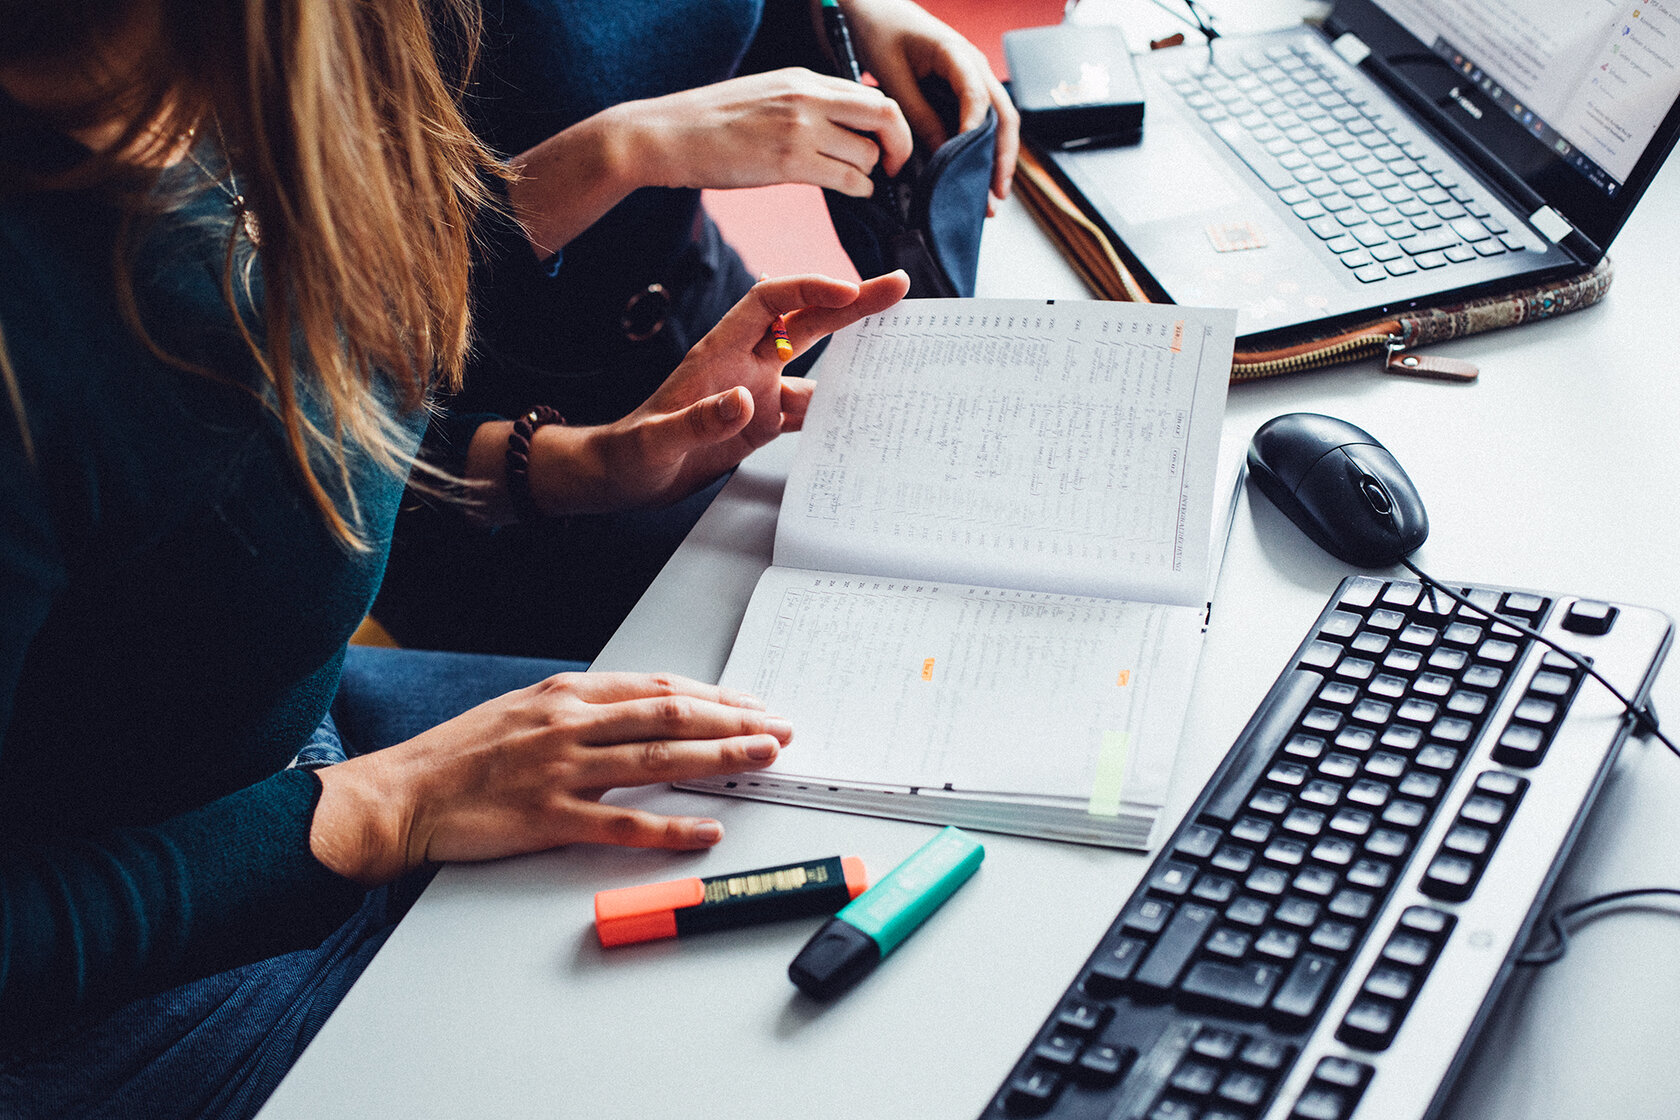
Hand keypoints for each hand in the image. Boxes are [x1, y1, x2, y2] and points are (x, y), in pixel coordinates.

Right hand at [311, 672, 792, 883]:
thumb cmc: (462, 755)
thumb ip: (583, 708)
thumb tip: (642, 710)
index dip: (715, 695)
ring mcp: (561, 769)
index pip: (659, 687)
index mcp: (568, 693)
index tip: (754, 704)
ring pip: (658, 758)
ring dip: (719, 758)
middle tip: (779, 727)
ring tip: (763, 760)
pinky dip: (670, 827)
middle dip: (734, 720)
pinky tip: (706, 829)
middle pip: (670, 714)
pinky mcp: (549, 817)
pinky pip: (622, 824)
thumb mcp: (526, 709)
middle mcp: (570, 722)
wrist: (402, 794)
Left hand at [553, 270, 909, 512]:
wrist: (623, 477)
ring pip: (816, 365)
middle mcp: (745, 365)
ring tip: (900, 355)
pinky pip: (809, 409)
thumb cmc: (630, 454)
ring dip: (854, 359)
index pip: (770, 303)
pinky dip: (838, 410)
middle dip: (851, 303)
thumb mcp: (657, 441)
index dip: (808, 290)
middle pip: (806, 322)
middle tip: (896, 290)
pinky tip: (866, 415)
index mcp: (720, 353)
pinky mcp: (763, 421)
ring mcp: (758, 392)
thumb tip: (745, 400)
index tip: (846, 291)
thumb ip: (699, 421)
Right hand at [624, 68, 914, 196]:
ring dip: (871, 174)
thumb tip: (840, 127)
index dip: (892, 124)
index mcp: (803, 79)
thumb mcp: (765, 97)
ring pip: (867, 152)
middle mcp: (807, 96)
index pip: (871, 94)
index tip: (889, 145)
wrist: (667, 135)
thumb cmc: (710, 124)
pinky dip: (859, 190)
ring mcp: (799, 128)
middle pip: (884, 115)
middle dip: (900, 146)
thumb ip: (804, 105)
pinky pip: (847, 177)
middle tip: (894, 168)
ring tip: (860, 184)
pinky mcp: (788, 161)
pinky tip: (852, 194)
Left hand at [836, 0, 1020, 211]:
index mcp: (957, 54)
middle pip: (1002, 114)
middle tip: (995, 195)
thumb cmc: (879, 31)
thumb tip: (939, 155)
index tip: (968, 164)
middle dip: (1001, 157)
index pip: (978, 97)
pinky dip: (982, 150)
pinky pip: (981, 121)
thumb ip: (917, 114)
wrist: (873, 8)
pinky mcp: (963, 90)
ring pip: (997, 122)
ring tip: (991, 196)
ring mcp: (972, 78)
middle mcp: (974, 66)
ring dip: (996, 158)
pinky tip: (978, 175)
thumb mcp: (892, 76)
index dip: (975, 133)